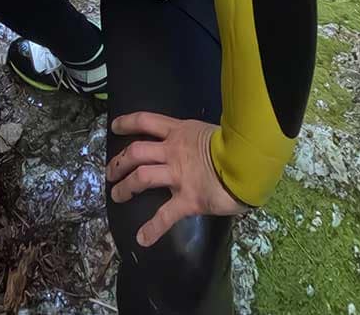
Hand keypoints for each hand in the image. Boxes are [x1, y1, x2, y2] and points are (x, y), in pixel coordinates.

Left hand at [106, 112, 246, 246]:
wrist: (249, 161)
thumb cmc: (236, 145)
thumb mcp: (209, 133)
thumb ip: (196, 140)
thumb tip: (196, 148)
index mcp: (179, 132)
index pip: (147, 121)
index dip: (128, 122)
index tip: (114, 127)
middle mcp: (173, 150)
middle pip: (136, 151)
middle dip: (119, 162)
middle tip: (110, 172)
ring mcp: (178, 174)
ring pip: (142, 177)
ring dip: (125, 187)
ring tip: (116, 196)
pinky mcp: (187, 199)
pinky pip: (165, 215)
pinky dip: (152, 228)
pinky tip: (142, 238)